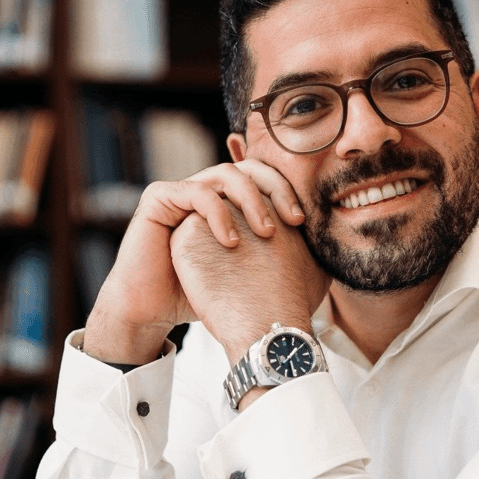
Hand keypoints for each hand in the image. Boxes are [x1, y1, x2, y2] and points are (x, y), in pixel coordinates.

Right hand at [83, 160, 305, 364]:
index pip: (265, 178)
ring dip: (253, 200)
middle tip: (295, 221)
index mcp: (228, 200)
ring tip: (267, 233)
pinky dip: (219, 213)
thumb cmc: (202, 294)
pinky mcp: (159, 197)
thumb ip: (278, 253)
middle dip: (278, 189)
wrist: (153, 310)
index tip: (305, 223)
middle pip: (250, 168)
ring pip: (227, 174)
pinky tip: (232, 242)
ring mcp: (183, 190)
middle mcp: (207, 188)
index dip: (288, 192)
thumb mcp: (249, 270)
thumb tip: (326, 252)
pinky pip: (197, 192)